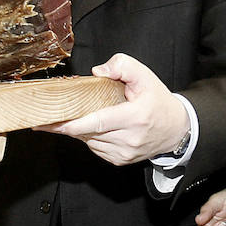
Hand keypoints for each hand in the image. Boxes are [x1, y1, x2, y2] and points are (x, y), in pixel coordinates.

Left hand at [39, 53, 187, 165]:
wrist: (177, 129)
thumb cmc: (158, 102)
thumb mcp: (145, 76)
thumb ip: (123, 66)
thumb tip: (98, 72)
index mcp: (134, 118)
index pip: (96, 123)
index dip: (71, 124)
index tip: (50, 123)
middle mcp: (129, 139)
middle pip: (87, 133)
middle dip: (67, 125)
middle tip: (49, 117)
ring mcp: (124, 153)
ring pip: (89, 142)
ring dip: (78, 130)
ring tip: (77, 117)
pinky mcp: (120, 160)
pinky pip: (95, 148)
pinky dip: (89, 137)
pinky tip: (93, 127)